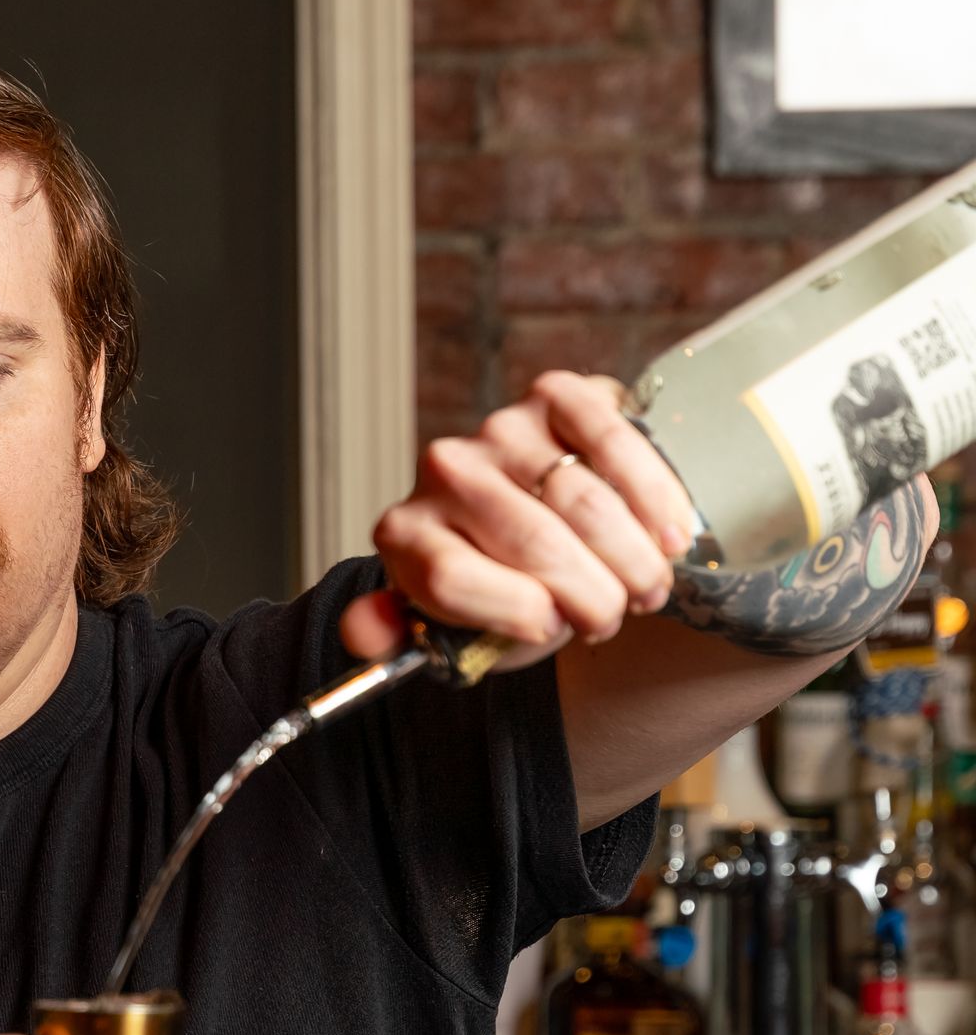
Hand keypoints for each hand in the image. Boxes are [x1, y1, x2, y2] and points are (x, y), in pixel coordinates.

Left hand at [338, 371, 698, 670]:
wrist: (535, 526)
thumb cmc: (498, 588)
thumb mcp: (453, 630)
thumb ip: (399, 637)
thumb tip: (364, 629)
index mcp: (405, 534)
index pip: (449, 575)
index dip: (517, 611)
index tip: (555, 629)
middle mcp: (444, 471)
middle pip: (530, 540)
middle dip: (592, 594)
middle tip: (617, 617)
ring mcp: (499, 428)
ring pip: (580, 499)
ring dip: (631, 555)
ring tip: (648, 587)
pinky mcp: (554, 397)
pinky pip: (610, 437)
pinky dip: (651, 493)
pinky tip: (670, 533)